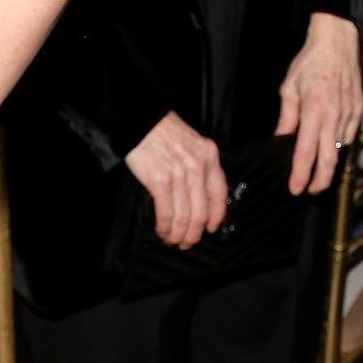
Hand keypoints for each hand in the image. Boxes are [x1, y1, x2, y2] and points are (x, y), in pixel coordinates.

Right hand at [124, 112, 227, 248]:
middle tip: (188, 241)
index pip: (219, 194)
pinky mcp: (159, 179)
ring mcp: (179, 173)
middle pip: (201, 211)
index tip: (211, 228)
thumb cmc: (164, 131)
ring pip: (184, 216)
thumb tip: (200, 198)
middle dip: (194, 233)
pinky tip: (162, 230)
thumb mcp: (192, 144)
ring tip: (173, 239)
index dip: (216, 217)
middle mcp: (197, 166)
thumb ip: (200, 167)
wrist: (143, 120)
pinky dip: (164, 226)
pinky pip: (166, 212)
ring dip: (178, 233)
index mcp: (209, 156)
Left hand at [276, 13, 361, 193]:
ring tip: (318, 170)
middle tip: (310, 190)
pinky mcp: (359, 109)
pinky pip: (349, 134)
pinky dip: (339, 144)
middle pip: (329, 159)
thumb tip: (281, 138)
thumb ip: (287, 117)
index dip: (300, 174)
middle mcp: (334, 114)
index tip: (296, 188)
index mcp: (314, 109)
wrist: (337, 41)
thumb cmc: (311, 61)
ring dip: (329, 162)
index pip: (306, 151)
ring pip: (340, 149)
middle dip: (320, 180)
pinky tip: (331, 145)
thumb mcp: (289, 87)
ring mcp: (350, 112)